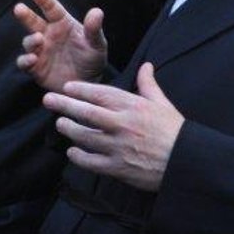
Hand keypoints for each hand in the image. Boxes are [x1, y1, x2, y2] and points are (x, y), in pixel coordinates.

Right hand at [14, 0, 106, 90]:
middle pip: (33, 22)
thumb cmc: (92, 59)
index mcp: (62, 24)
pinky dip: (25, 60)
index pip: (52, 9)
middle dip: (25, 15)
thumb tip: (97, 11)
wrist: (87, 84)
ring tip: (39, 39)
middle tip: (19, 8)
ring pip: (29, 42)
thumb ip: (94, 29)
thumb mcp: (97, 44)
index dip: (44, 0)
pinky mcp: (35, 68)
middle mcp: (48, 35)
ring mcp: (40, 51)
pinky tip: (32, 59)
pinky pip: (25, 62)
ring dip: (31, 40)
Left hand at [43, 63, 183, 191]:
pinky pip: (91, 162)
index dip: (80, 89)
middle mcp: (122, 125)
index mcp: (133, 106)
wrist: (186, 162)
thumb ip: (149, 84)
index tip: (66, 87)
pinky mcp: (117, 168)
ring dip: (69, 129)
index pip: (100, 94)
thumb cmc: (174, 131)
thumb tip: (146, 65)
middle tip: (48, 99)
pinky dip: (78, 156)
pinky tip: (71, 151)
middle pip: (86, 113)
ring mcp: (118, 147)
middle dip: (64, 105)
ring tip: (60, 123)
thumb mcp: (162, 103)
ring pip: (85, 136)